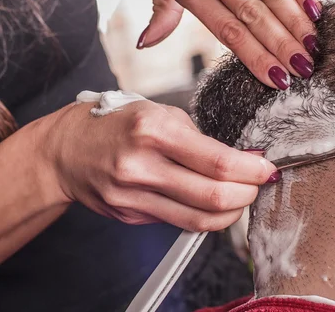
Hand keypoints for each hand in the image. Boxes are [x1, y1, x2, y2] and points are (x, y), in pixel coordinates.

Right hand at [42, 100, 277, 231]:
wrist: (67, 150)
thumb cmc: (118, 123)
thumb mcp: (160, 112)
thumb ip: (200, 139)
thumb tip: (242, 161)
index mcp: (153, 131)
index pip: (218, 161)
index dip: (252, 170)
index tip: (267, 168)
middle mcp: (141, 166)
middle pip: (213, 198)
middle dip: (247, 194)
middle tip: (258, 184)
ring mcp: (133, 196)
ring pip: (199, 220)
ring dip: (231, 212)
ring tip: (240, 196)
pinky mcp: (130, 215)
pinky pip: (178, 221)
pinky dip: (203, 214)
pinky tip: (208, 201)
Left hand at [138, 0, 320, 89]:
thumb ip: (161, 5)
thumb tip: (147, 43)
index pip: (224, 27)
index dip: (254, 55)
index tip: (278, 78)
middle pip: (249, 12)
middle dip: (281, 44)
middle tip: (306, 68)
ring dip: (294, 18)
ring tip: (312, 43)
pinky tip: (313, 3)